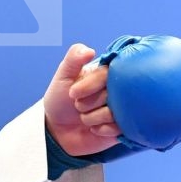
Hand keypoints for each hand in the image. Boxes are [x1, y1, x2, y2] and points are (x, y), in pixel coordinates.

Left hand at [42, 42, 121, 156]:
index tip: (72, 93)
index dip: (91, 84)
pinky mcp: (123, 127)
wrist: (58, 130)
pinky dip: (100, 129)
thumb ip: (73, 59)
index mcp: (106, 73)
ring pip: (115, 112)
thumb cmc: (60, 101)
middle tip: (78, 106)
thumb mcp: (62, 76)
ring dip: (92, 118)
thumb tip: (89, 51)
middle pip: (114, 93)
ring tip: (84, 118)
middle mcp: (117, 89)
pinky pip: (118, 127)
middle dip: (89, 103)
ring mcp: (122, 108)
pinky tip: (93, 129)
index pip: (108, 73)